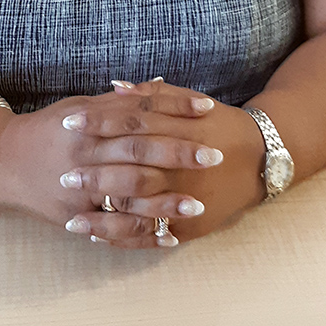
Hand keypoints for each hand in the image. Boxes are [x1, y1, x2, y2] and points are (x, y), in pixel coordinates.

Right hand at [0, 82, 224, 234]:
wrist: (1, 161)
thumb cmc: (47, 129)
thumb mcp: (79, 106)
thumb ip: (119, 102)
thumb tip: (161, 86)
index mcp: (89, 121)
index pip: (140, 111)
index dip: (174, 108)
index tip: (207, 109)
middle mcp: (86, 153)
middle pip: (139, 150)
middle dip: (178, 153)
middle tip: (215, 155)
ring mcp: (79, 188)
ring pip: (128, 193)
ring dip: (165, 200)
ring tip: (198, 204)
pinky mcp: (75, 217)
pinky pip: (114, 229)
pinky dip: (144, 235)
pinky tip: (173, 238)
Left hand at [61, 79, 266, 249]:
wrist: (263, 158)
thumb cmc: (221, 124)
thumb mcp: (190, 101)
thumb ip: (153, 95)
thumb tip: (114, 88)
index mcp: (177, 132)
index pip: (130, 124)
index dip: (98, 123)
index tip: (68, 123)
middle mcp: (180, 168)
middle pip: (130, 171)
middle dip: (95, 176)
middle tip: (63, 177)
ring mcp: (184, 201)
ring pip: (138, 212)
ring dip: (103, 218)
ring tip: (70, 221)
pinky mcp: (189, 227)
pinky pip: (151, 235)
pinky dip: (124, 238)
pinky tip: (97, 237)